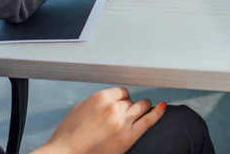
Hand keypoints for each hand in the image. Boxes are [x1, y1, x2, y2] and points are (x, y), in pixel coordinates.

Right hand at [34, 87, 165, 153]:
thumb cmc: (67, 136)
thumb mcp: (79, 109)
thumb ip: (96, 102)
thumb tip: (107, 100)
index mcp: (101, 98)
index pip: (122, 92)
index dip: (122, 99)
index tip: (120, 105)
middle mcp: (114, 107)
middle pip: (131, 100)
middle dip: (128, 107)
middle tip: (122, 116)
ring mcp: (123, 121)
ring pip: (142, 106)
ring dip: (141, 110)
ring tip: (137, 115)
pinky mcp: (129, 136)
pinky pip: (149, 120)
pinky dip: (157, 113)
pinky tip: (162, 107)